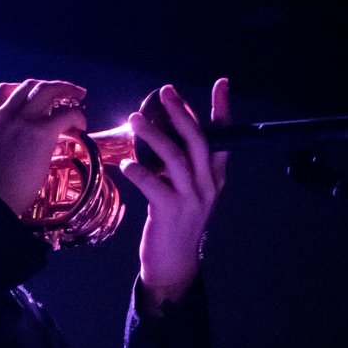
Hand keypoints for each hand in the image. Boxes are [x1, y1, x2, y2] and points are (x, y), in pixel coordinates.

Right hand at [0, 79, 87, 215]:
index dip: (23, 89)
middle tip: (66, 91)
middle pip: (29, 86)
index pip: (3, 90)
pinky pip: (65, 114)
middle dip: (50, 86)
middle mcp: (3, 114)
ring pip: (47, 91)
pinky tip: (81, 126)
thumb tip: (18, 144)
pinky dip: (77, 116)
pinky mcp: (41, 133)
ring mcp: (22, 121)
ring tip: (79, 96)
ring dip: (66, 90)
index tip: (35, 96)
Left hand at [120, 78, 230, 314]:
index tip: (221, 83)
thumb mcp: (185, 191)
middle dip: (182, 113)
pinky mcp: (170, 212)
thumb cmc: (175, 224)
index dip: (222, 110)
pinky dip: (137, 170)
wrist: (173, 264)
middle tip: (166, 92)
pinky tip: (124, 164)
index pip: (222, 138)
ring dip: (153, 135)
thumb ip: (180, 166)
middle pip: (198, 141)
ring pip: (175, 158)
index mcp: (214, 178)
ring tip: (134, 119)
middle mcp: (208, 185)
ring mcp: (191, 199)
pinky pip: (152, 184)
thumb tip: (162, 133)